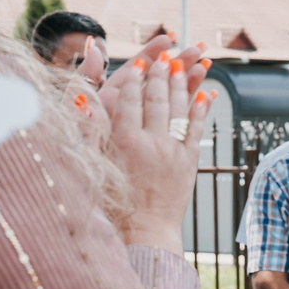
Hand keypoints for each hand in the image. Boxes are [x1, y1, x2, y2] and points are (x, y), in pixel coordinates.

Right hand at [99, 35, 215, 244]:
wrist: (143, 234)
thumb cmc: (111, 203)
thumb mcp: (92, 164)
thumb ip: (88, 127)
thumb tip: (84, 96)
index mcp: (124, 141)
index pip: (130, 99)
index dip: (134, 77)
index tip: (138, 61)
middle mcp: (151, 142)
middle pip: (156, 98)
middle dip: (160, 73)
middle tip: (163, 54)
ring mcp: (173, 151)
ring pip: (178, 108)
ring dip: (181, 83)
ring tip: (182, 64)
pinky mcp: (189, 162)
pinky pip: (196, 128)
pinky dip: (201, 108)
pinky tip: (205, 94)